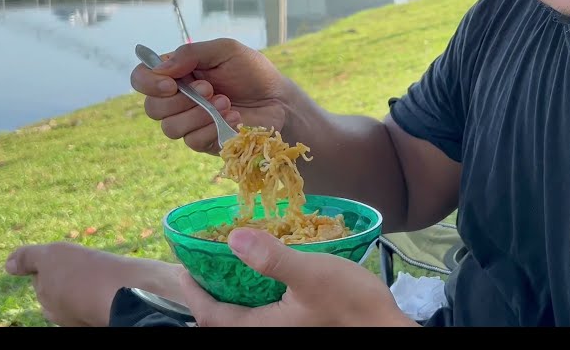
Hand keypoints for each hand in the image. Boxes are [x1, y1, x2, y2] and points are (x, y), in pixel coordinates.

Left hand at [4, 242, 184, 326]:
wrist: (127, 293)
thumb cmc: (86, 275)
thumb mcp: (51, 257)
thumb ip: (28, 258)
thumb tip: (8, 265)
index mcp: (49, 305)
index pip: (44, 280)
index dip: (54, 263)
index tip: (69, 258)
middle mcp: (66, 316)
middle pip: (64, 289)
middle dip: (73, 275)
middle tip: (87, 264)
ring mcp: (89, 317)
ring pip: (86, 292)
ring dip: (92, 280)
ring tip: (103, 271)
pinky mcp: (113, 314)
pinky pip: (107, 297)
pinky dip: (112, 288)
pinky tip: (119, 281)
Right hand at [131, 38, 293, 154]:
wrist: (279, 99)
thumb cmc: (252, 72)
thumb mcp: (225, 50)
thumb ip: (192, 54)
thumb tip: (162, 69)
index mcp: (176, 73)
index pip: (141, 79)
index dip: (148, 83)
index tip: (171, 84)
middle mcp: (177, 99)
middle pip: (152, 108)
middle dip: (181, 100)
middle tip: (210, 89)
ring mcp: (189, 122)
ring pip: (170, 128)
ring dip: (198, 114)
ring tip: (226, 102)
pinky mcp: (204, 141)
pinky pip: (192, 141)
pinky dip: (212, 128)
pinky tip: (233, 117)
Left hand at [177, 228, 416, 326]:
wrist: (387, 327)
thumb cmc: (351, 304)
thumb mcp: (311, 273)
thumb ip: (272, 257)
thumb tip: (233, 238)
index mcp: (263, 327)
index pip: (213, 316)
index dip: (194, 293)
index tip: (182, 269)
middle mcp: (270, 333)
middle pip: (225, 320)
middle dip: (210, 296)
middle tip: (203, 266)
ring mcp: (286, 329)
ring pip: (246, 318)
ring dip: (233, 297)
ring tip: (229, 267)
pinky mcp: (300, 324)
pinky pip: (265, 315)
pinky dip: (255, 298)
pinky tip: (265, 277)